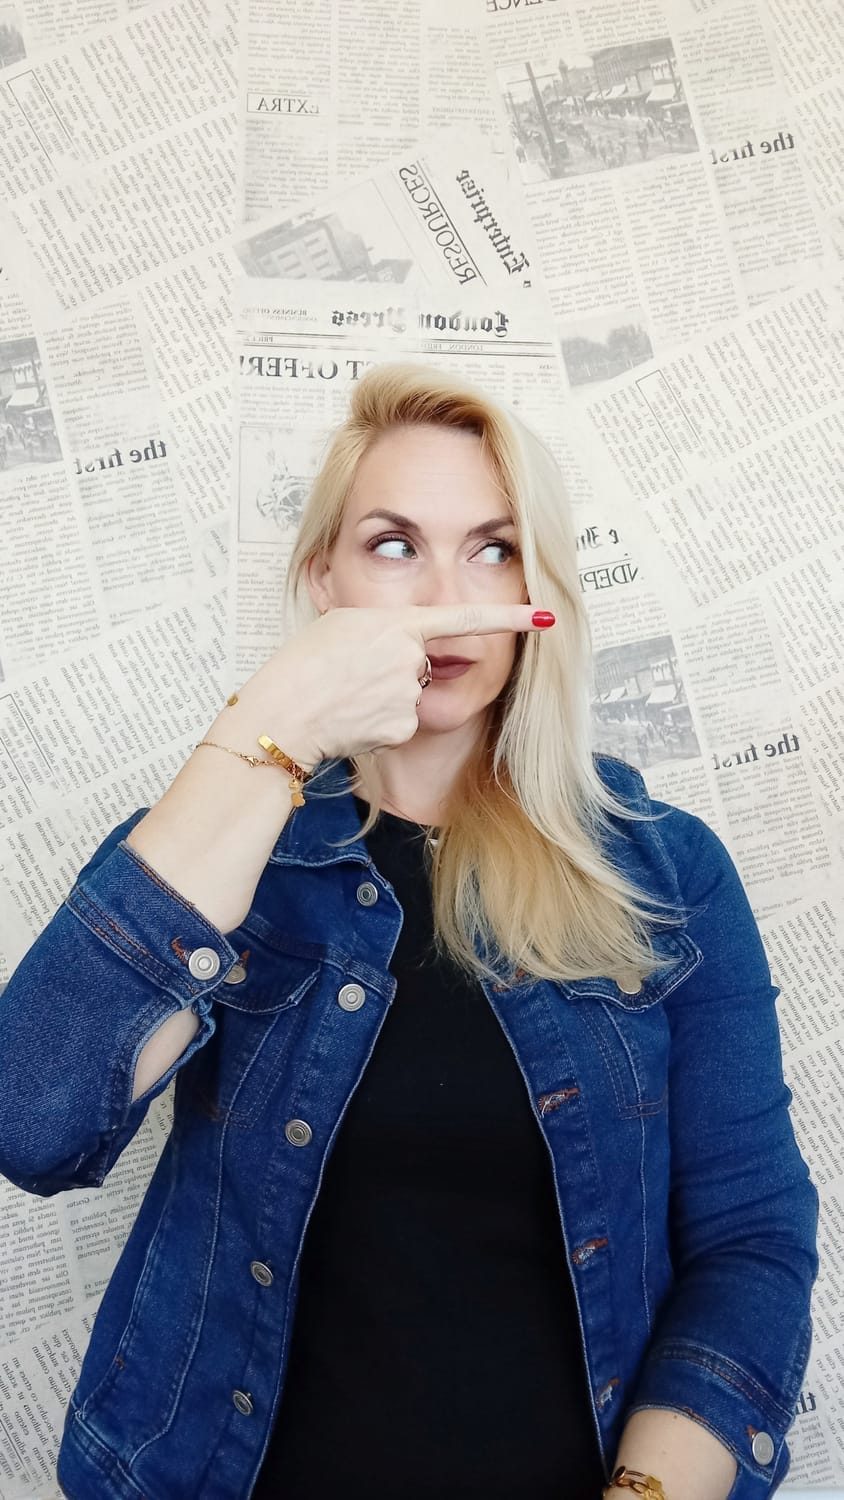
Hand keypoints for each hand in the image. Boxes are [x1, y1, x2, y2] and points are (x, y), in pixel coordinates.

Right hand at [245, 603, 552, 766]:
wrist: (283, 712)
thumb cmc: (300, 665)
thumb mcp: (339, 624)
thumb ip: (381, 629)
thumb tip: (404, 649)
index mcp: (397, 623)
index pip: (463, 618)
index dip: (509, 616)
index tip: (545, 615)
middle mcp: (410, 657)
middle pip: (419, 665)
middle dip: (392, 673)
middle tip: (349, 677)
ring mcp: (408, 693)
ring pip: (406, 697)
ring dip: (380, 700)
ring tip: (342, 698)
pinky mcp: (402, 726)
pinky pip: (397, 724)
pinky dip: (375, 725)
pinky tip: (349, 721)